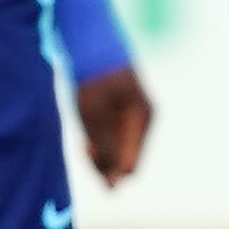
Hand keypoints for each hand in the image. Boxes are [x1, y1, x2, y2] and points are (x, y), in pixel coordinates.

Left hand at [75, 63, 151, 184]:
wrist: (90, 41)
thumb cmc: (92, 76)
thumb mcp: (93, 114)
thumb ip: (104, 149)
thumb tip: (114, 186)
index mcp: (142, 120)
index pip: (130, 166)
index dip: (109, 173)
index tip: (88, 156)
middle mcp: (144, 121)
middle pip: (127, 162)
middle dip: (104, 163)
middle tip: (85, 147)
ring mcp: (136, 117)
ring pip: (120, 152)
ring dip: (101, 153)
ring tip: (86, 140)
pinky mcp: (124, 114)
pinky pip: (116, 140)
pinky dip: (101, 142)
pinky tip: (89, 136)